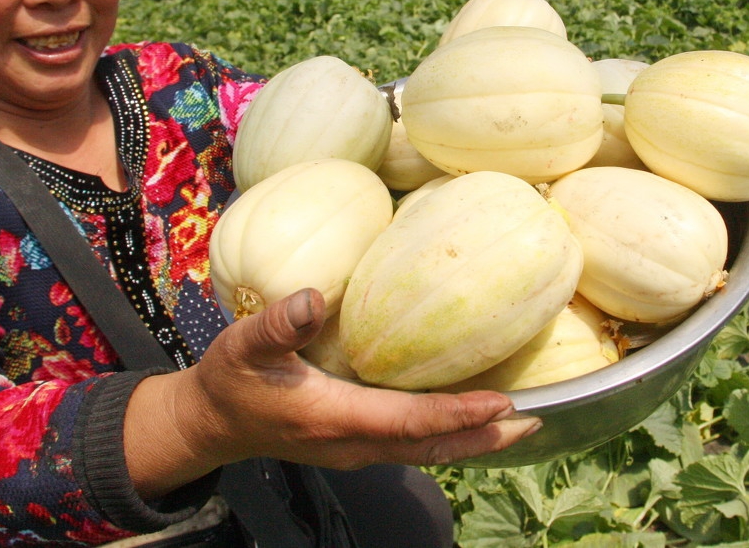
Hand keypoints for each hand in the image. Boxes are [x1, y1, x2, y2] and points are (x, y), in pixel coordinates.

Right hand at [125, 289, 541, 497]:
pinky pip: (413, 443)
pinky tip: (469, 415)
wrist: (212, 424)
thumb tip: (310, 297)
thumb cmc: (230, 380)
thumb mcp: (243, 347)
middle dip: (484, 436)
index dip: (458, 414)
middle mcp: (355, 444)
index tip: (503, 402)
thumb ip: (278, 326)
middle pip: (432, 446)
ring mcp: (357, 449)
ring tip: (520, 424)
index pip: (410, 422)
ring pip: (427, 450)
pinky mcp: (356, 444)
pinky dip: (448, 433)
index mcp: (334, 418)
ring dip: (473, 439)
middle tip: (536, 420)